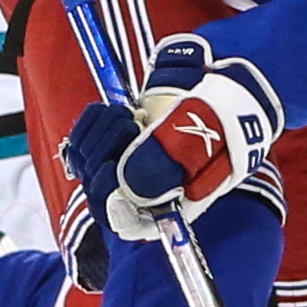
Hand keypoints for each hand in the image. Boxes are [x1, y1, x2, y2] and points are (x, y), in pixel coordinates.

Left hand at [58, 37, 283, 241]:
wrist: (220, 82)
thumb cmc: (224, 113)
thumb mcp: (207, 131)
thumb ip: (171, 155)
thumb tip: (127, 183)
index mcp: (174, 201)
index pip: (133, 224)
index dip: (117, 209)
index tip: (114, 180)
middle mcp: (146, 189)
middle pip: (101, 193)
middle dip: (106, 156)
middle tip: (130, 124)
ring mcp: (126, 165)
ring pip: (88, 164)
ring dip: (99, 133)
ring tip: (126, 114)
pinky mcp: (113, 142)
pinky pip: (83, 141)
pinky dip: (92, 121)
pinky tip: (113, 110)